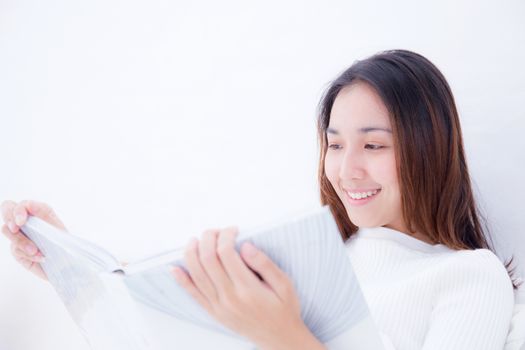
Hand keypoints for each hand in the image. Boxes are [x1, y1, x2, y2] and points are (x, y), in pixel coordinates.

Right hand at [1, 200, 66, 280]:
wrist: (66, 261)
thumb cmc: (63, 242)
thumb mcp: (57, 225)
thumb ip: (44, 213)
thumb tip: (30, 204)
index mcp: (36, 212)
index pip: (20, 204)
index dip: (18, 210)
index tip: (21, 222)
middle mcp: (25, 221)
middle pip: (6, 210)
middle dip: (9, 218)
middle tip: (16, 229)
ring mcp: (18, 235)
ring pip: (7, 231)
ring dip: (21, 241)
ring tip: (35, 250)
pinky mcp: (17, 250)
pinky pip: (16, 250)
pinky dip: (29, 255)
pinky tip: (41, 257)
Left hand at [171, 227, 321, 348]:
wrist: (280, 339)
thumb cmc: (284, 310)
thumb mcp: (285, 285)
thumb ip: (265, 264)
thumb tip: (245, 246)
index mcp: (248, 288)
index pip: (226, 253)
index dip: (226, 235)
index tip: (233, 230)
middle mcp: (229, 297)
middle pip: (208, 259)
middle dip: (207, 238)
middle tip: (214, 231)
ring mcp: (219, 306)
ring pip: (196, 274)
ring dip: (191, 253)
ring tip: (195, 240)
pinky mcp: (213, 313)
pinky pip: (193, 294)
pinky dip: (182, 280)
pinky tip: (175, 268)